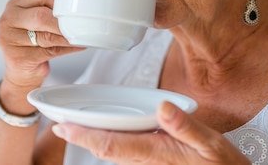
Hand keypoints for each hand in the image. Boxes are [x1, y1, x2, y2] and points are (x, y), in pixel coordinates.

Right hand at [0, 0, 83, 108]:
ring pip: (46, 36)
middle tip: (79, 24)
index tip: (75, 6)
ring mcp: (10, 40)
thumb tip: (79, 8)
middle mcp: (8, 20)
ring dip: (67, 37)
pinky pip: (48, 52)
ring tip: (81, 35)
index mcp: (15, 5)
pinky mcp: (17, 58)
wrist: (20, 72)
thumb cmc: (30, 42)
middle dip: (63, 21)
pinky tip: (76, 45)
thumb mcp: (34, 21)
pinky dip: (66, 49)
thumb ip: (49, 11)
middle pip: (41, 15)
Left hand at [51, 101, 250, 164]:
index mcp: (154, 152)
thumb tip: (163, 108)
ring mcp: (148, 160)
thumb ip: (187, 127)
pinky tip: (105, 127)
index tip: (61, 125)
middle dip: (79, 135)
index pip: (110, 143)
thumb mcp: (212, 145)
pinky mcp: (153, 159)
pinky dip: (107, 137)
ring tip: (72, 122)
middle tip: (56, 121)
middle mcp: (146, 159)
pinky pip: (123, 149)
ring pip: (112, 149)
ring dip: (90, 137)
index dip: (83, 135)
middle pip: (104, 147)